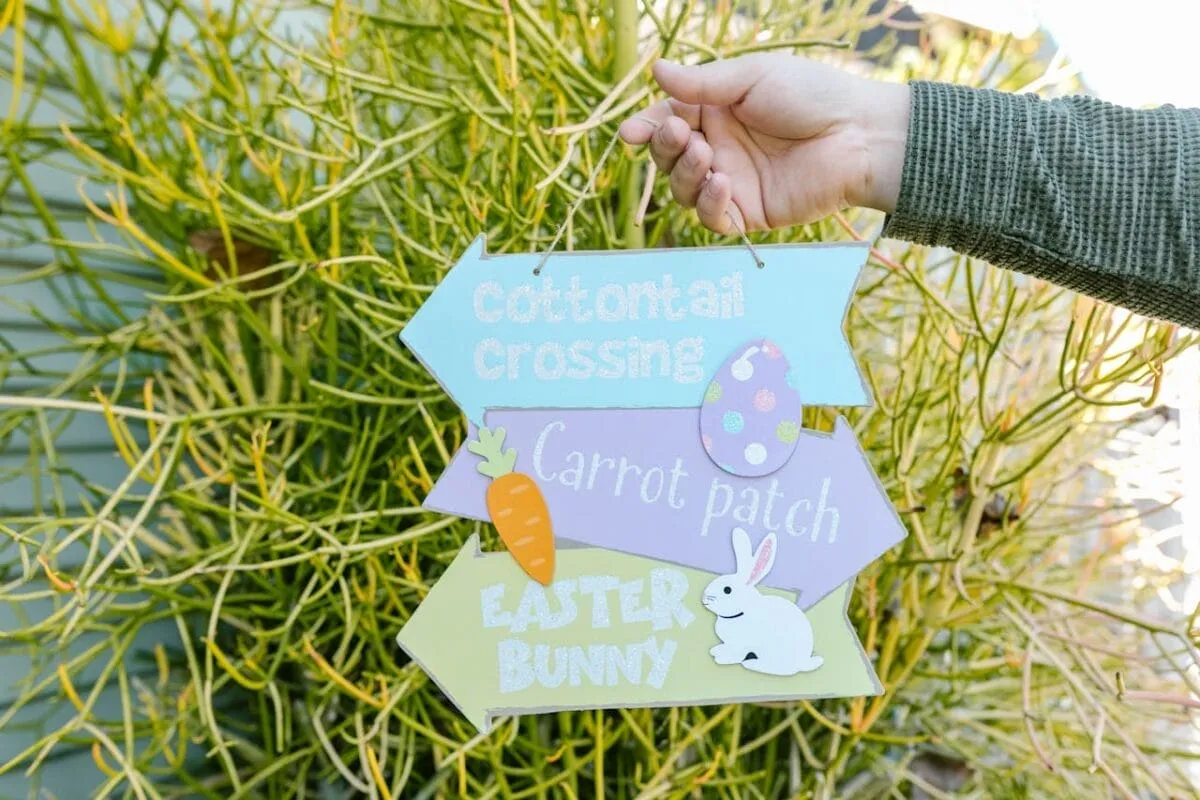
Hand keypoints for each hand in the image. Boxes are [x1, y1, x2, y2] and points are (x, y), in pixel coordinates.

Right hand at [618, 55, 909, 233]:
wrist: (858, 135)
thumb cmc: (812, 95)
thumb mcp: (751, 77)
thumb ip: (702, 83)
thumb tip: (655, 70)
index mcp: (717, 111)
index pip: (667, 121)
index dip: (646, 128)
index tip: (630, 132)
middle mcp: (719, 148)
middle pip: (669, 157)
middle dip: (665, 148)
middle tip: (681, 134)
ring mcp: (732, 182)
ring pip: (683, 189)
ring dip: (685, 174)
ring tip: (706, 155)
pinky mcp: (748, 212)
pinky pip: (712, 217)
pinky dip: (708, 203)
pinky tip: (720, 183)